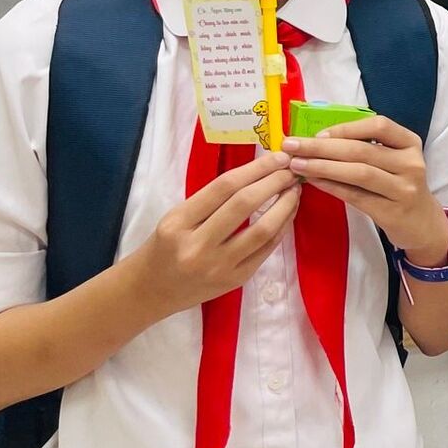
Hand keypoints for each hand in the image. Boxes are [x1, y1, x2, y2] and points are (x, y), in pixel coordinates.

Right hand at [130, 153, 301, 319]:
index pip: (223, 187)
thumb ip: (211, 200)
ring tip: (295, 190)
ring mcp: (218, 266)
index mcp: (178, 223)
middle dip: (274, 182)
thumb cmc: (164, 247)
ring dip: (285, 206)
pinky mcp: (236, 280)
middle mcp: (197, 246)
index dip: (255, 169)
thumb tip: (258, 174)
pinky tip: (288, 214)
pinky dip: (281, 228)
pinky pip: (266, 249)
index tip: (277, 157)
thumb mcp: (176, 218)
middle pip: (244, 204)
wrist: (152, 291)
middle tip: (291, 170)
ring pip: (262, 230)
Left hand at [284, 116, 446, 258]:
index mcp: (410, 143)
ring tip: (296, 165)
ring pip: (359, 173)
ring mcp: (404, 189)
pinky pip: (356, 196)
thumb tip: (318, 139)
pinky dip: (332, 187)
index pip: (379, 126)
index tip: (318, 133)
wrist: (422, 224)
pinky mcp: (392, 212)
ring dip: (323, 167)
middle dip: (323, 147)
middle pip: (362, 150)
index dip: (346, 128)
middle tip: (291, 146)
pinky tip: (313, 182)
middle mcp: (411, 163)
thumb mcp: (394, 161)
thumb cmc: (399, 185)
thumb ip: (367, 148)